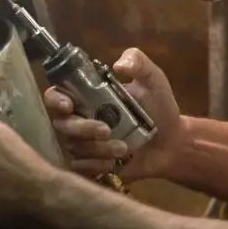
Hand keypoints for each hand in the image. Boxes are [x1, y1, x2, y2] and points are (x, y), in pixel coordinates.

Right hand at [43, 47, 183, 181]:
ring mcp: (85, 142)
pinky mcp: (92, 163)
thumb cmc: (159, 107)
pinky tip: (115, 162)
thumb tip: (117, 66)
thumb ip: (137, 62)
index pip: (57, 94)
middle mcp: (81, 117)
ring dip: (97, 148)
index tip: (69, 105)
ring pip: (74, 147)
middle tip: (107, 130)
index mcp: (88, 96)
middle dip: (82, 128)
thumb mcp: (152, 79)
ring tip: (123, 148)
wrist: (172, 143)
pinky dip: (95, 165)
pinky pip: (80, 166)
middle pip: (62, 123)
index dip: (56, 99)